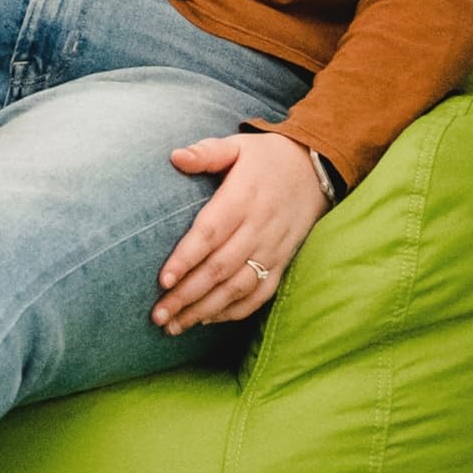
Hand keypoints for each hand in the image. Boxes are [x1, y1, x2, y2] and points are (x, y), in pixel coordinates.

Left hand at [153, 132, 327, 332]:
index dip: (186, 258)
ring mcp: (273, 249)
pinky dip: (234, 311)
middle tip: (158, 315)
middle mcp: (259, 228)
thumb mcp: (237, 146)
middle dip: (187, 295)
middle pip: (219, 269)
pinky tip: (207, 320)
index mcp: (243, 198)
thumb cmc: (266, 158)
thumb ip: (207, 152)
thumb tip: (175, 156)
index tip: (163, 280)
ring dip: (205, 310)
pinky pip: (259, 294)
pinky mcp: (282, 262)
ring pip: (237, 288)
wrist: (315, 169)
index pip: (210, 234)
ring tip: (174, 326)